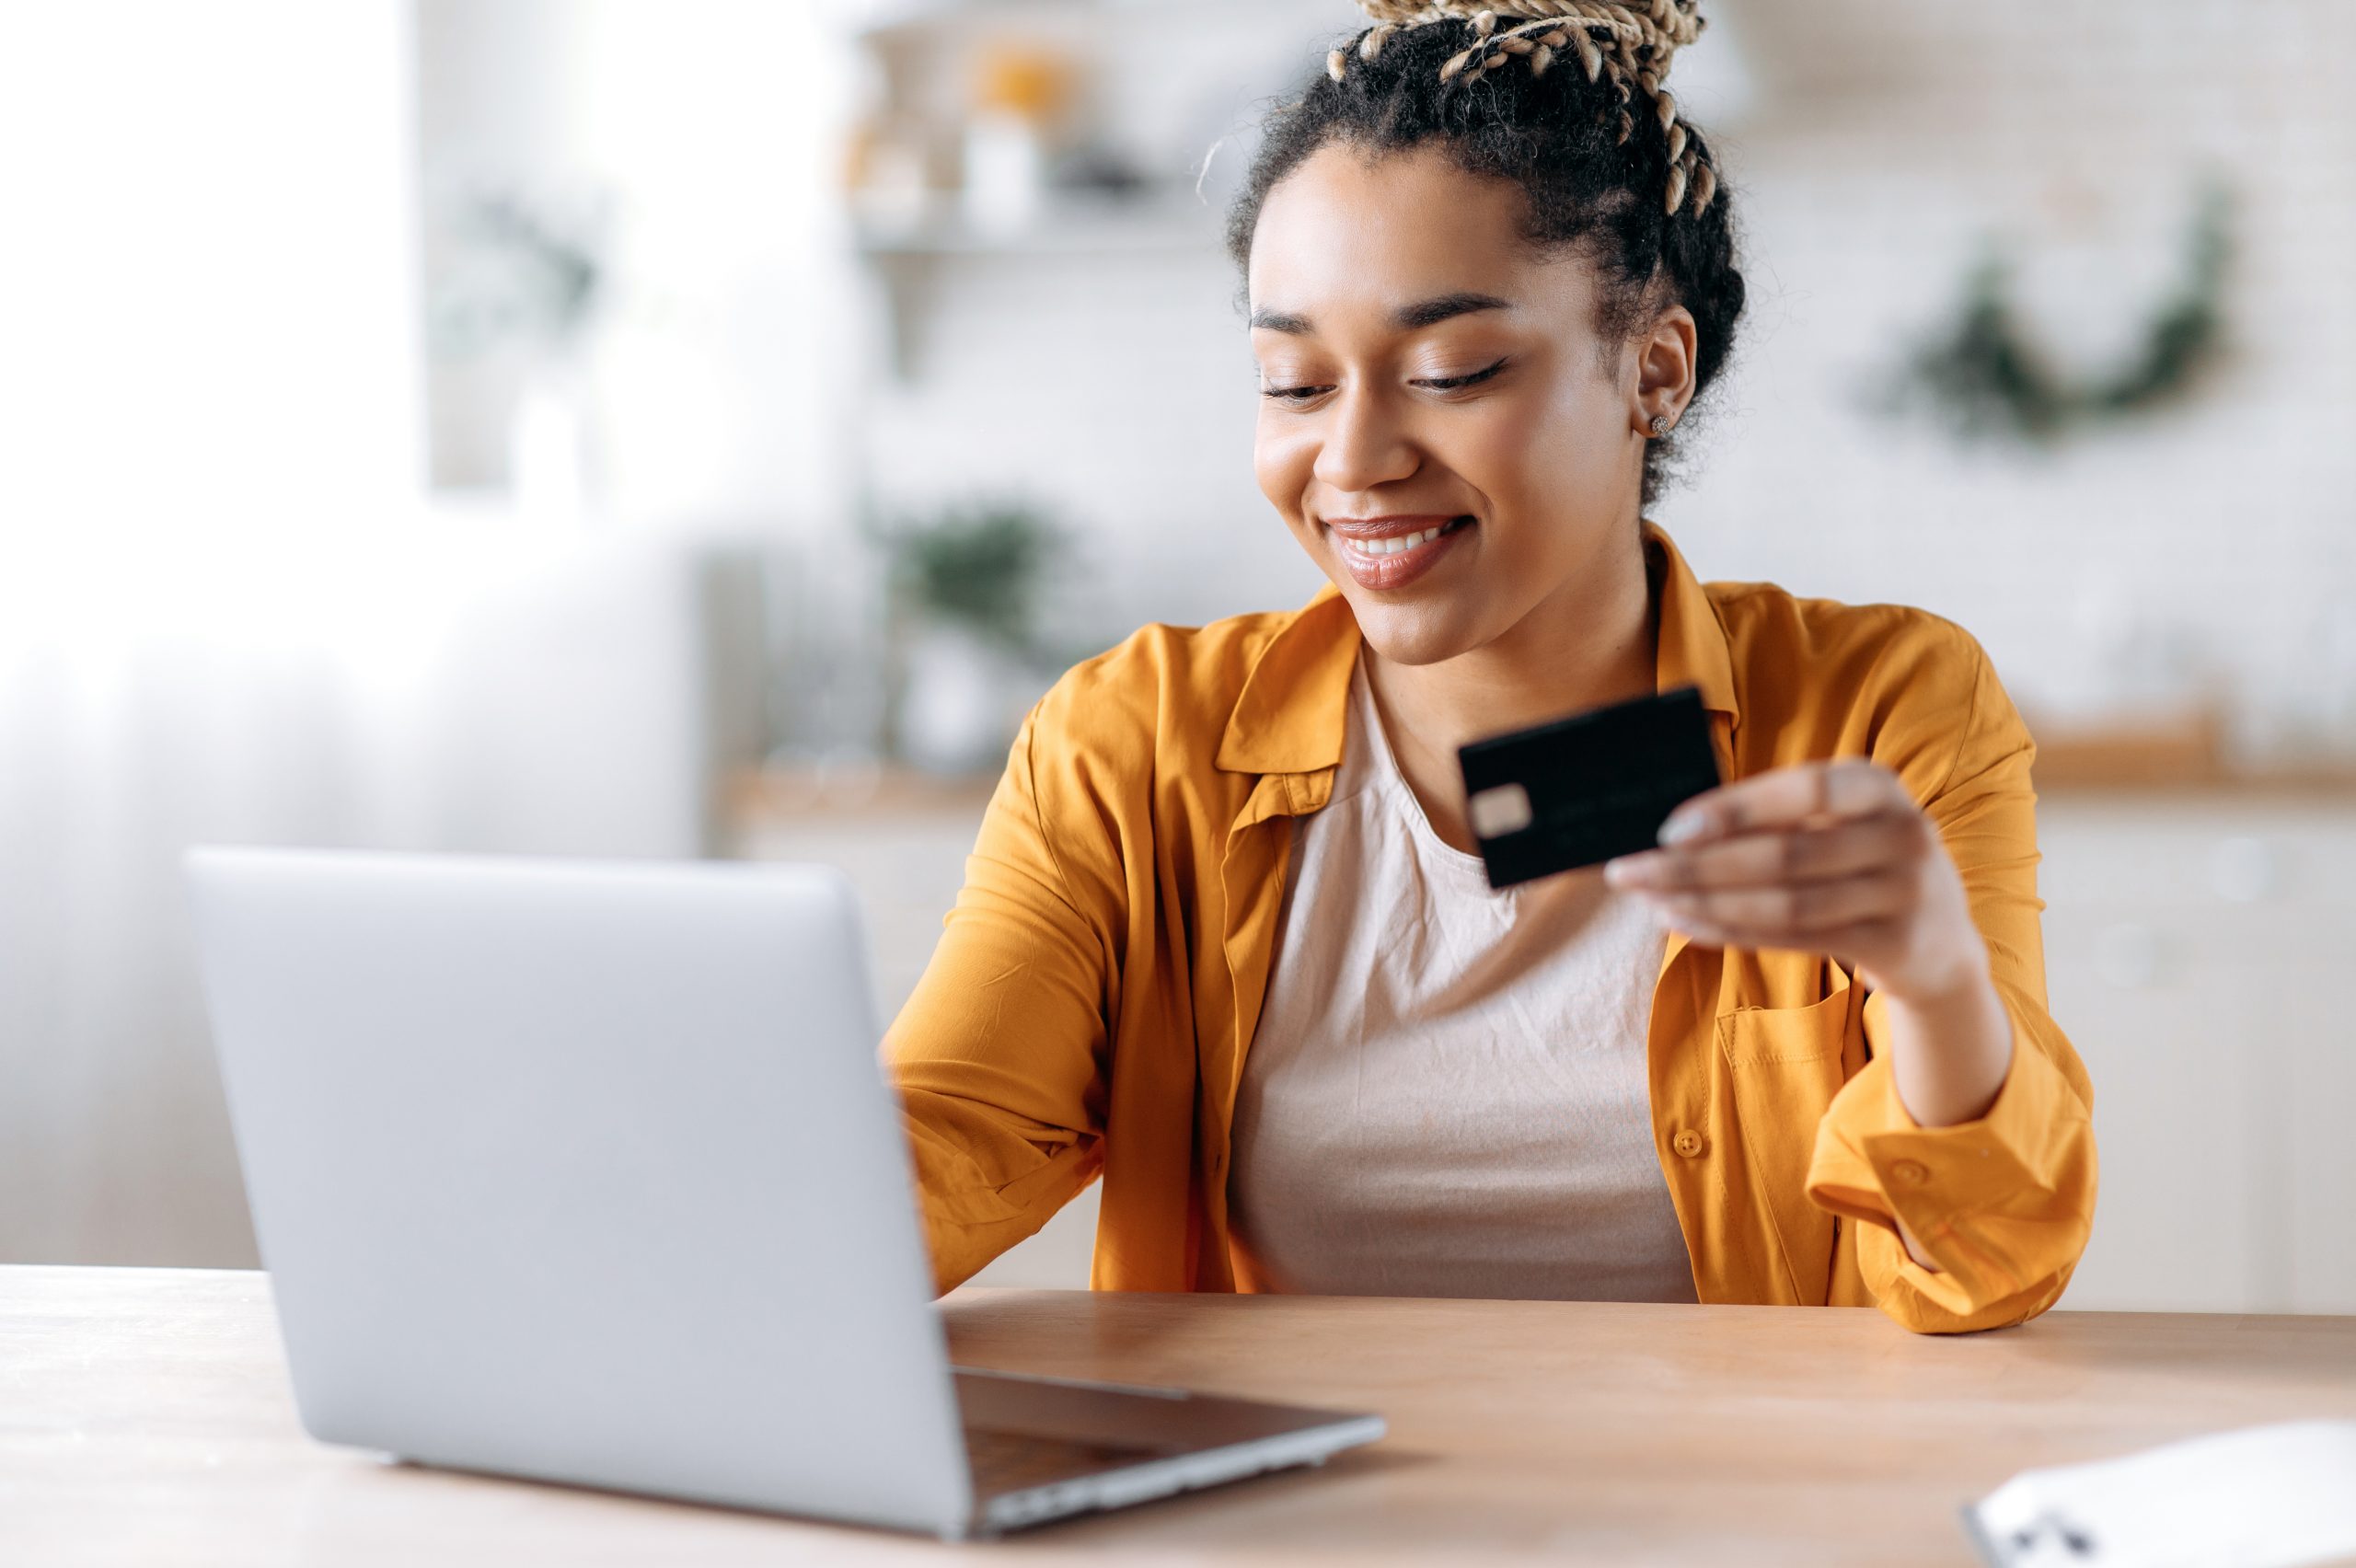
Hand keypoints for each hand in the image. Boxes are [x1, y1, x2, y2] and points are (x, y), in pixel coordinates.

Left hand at [1602, 758, 1986, 1008]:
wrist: (1942, 943)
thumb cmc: (1861, 865)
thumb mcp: (1842, 824)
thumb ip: (1778, 818)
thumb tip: (1674, 823)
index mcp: (1880, 787)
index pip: (1804, 790)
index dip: (1736, 809)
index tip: (1669, 828)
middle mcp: (1902, 835)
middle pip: (1784, 854)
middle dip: (1696, 865)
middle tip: (1630, 868)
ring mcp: (1904, 894)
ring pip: (1784, 903)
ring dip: (1705, 902)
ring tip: (1649, 898)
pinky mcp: (1894, 946)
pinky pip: (1794, 938)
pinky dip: (1731, 930)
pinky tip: (1684, 922)